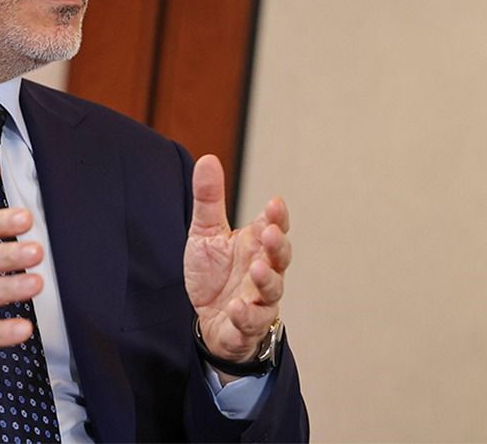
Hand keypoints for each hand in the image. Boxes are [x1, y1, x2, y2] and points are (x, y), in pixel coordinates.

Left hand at [184, 154, 291, 366]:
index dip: (277, 217)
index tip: (273, 203)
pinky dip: (245, 316)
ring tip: (257, 268)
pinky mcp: (243, 327)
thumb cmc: (215, 273)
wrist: (206, 318)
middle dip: (277, 245)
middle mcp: (263, 272)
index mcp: (256, 246)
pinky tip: (236, 306)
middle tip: (269, 232)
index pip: (274, 227)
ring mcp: (257, 301)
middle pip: (281, 258)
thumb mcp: (206, 233)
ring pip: (271, 292)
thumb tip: (208, 158)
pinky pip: (249, 324)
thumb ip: (209, 200)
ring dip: (267, 280)